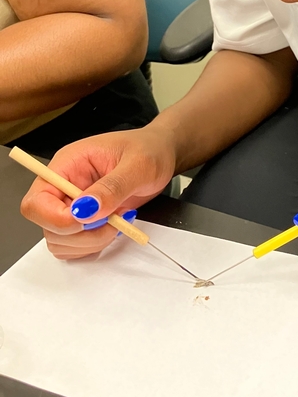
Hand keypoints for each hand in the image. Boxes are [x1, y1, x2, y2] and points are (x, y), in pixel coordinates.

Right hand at [20, 125, 175, 260]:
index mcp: (67, 165)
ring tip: (118, 221)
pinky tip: (114, 227)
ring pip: (60, 241)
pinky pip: (75, 246)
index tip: (85, 220)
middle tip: (114, 221)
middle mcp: (63, 186)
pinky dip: (93, 246)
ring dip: (90, 241)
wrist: (161, 155)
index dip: (54, 218)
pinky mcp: (83, 221)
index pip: (36, 200)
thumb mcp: (138, 164)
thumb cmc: (149, 150)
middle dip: (80, 233)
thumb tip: (86, 209)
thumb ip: (112, 187)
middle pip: (47, 225)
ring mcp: (72, 205)